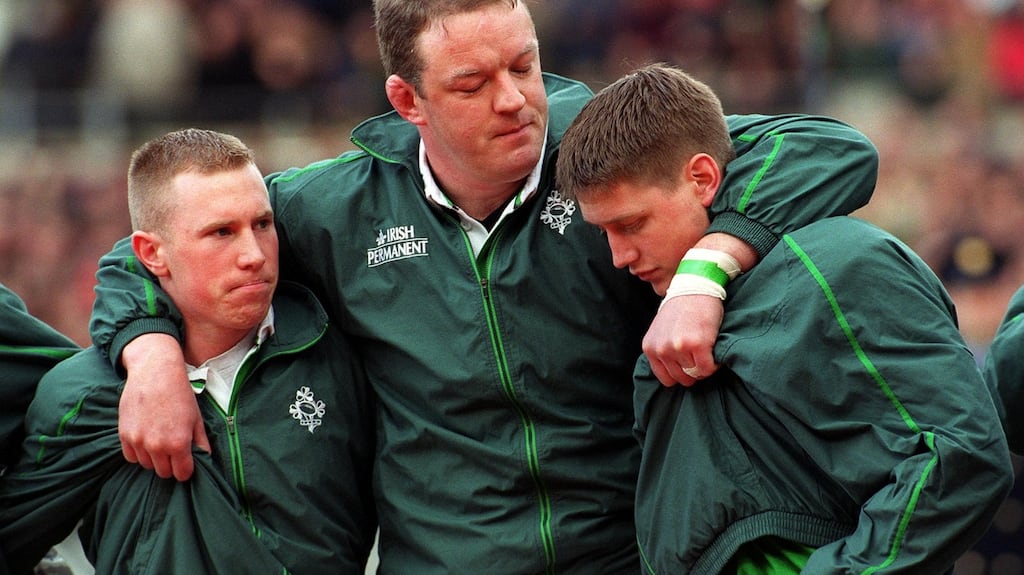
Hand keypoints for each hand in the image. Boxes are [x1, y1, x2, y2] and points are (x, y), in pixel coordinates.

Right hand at [119, 333, 210, 480]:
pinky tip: (146, 439)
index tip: (187, 462)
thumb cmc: (180, 394)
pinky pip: (130, 457)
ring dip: (154, 458)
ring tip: (160, 440)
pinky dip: (138, 452)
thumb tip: (206, 459)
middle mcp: (157, 446)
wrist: (155, 372)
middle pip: (164, 473)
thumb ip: (201, 443)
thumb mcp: (197, 418)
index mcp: (178, 443)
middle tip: (174, 451)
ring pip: (147, 465)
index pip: (182, 474)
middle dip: (171, 465)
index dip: (186, 469)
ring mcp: (138, 441)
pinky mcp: (124, 435)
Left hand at [642, 294, 723, 385]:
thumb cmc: (681, 308)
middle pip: (682, 378)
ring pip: (696, 374)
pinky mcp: (697, 345)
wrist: (695, 286)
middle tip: (700, 357)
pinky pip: (708, 368)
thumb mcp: (661, 330)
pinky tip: (713, 350)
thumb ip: (662, 350)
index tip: (689, 365)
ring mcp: (678, 348)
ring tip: (706, 349)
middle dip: (694, 371)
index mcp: (650, 347)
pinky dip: (714, 364)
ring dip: (704, 365)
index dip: (680, 374)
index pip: (666, 379)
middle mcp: (661, 349)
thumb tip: (674, 374)